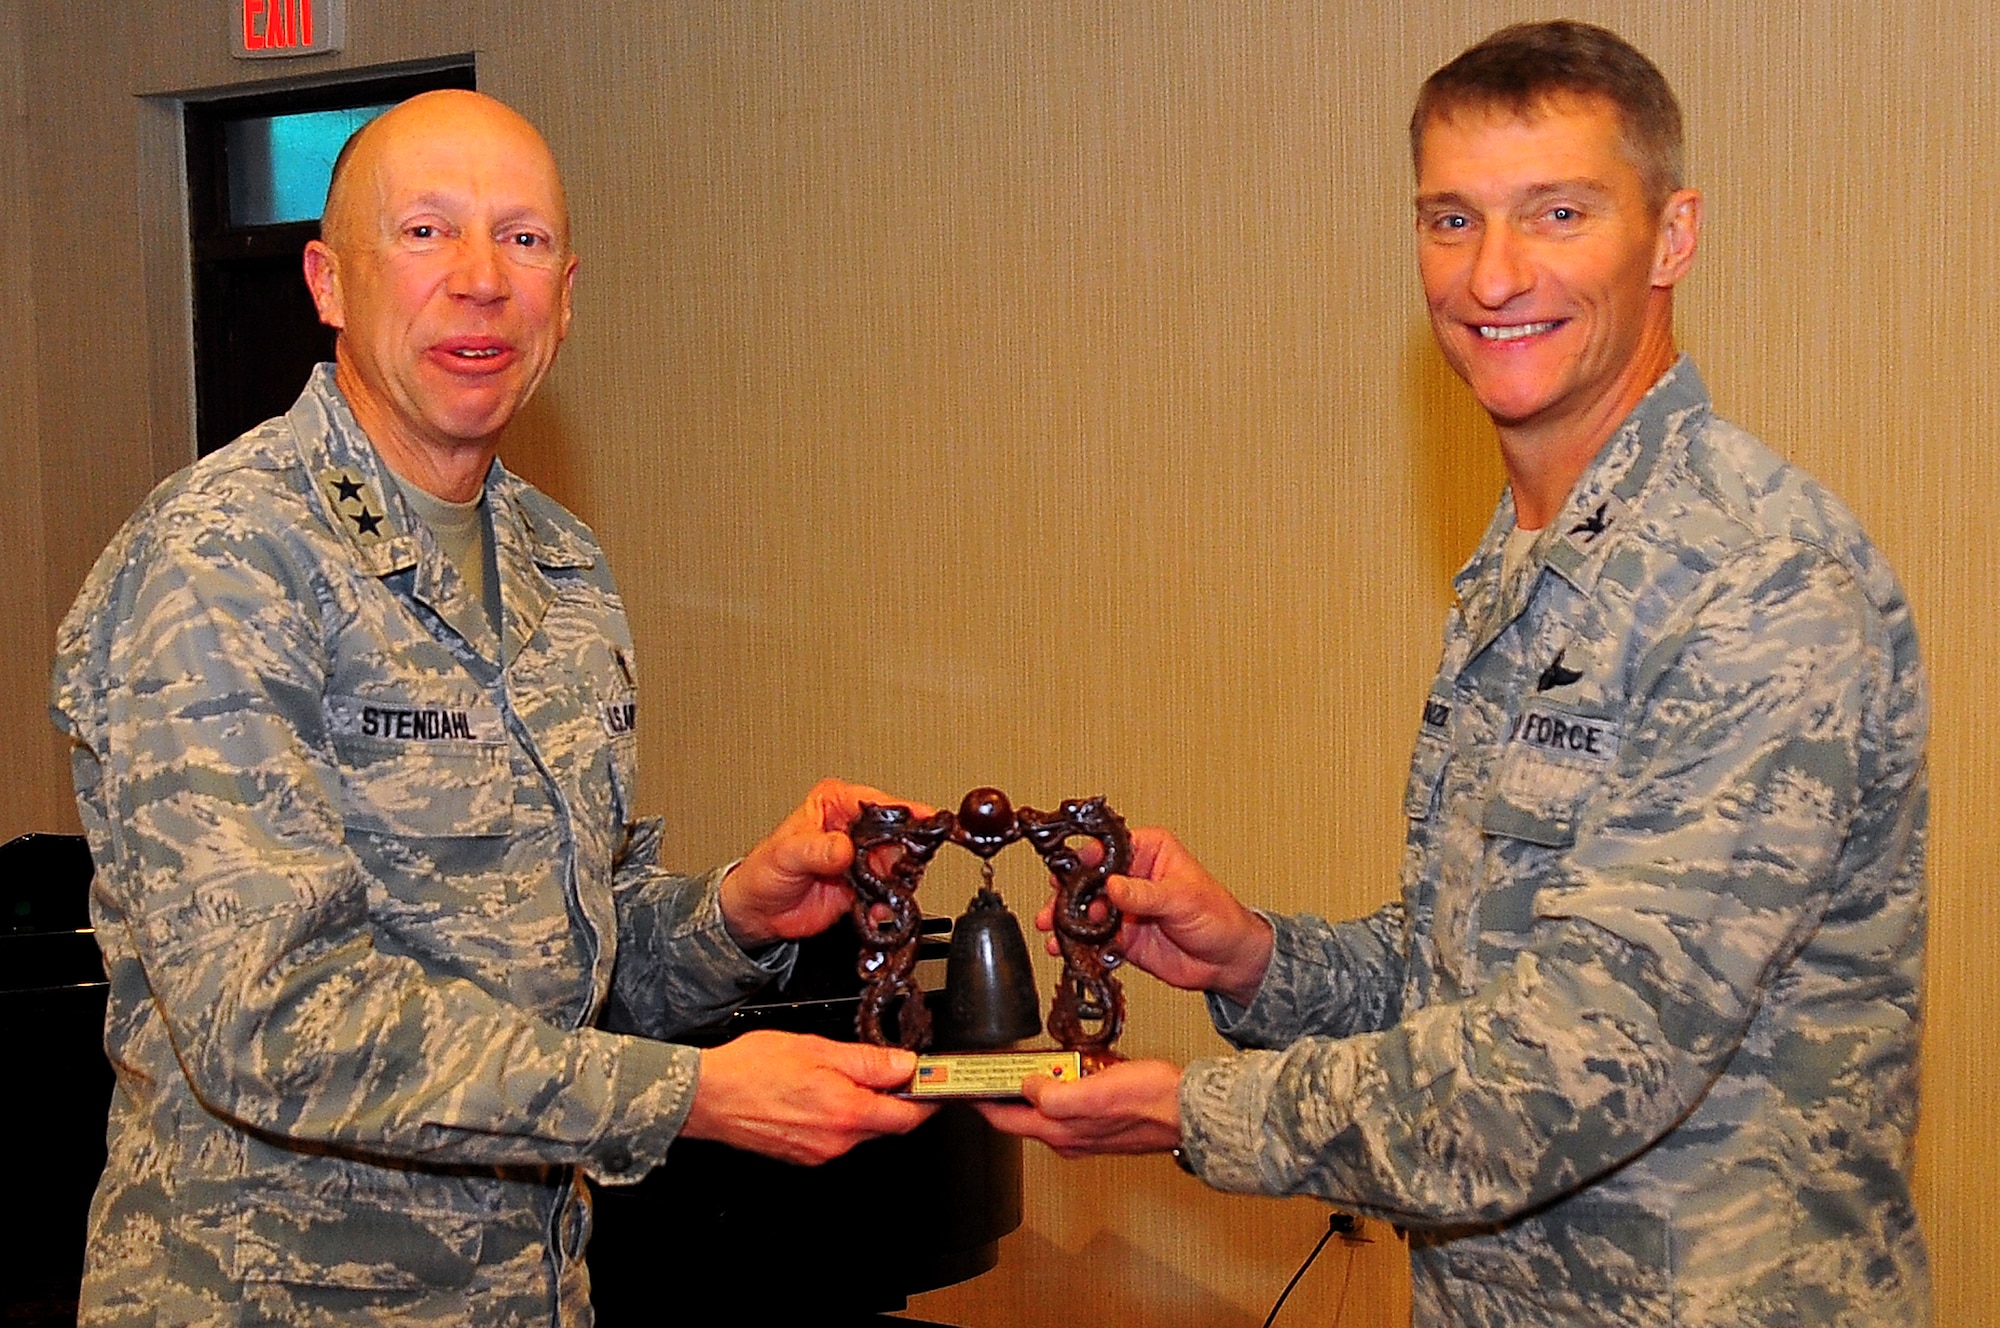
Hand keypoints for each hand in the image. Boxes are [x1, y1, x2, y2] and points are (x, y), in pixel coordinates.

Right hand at [681, 1030, 934, 1164]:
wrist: (707, 1096)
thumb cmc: (754, 1068)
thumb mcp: (819, 1049)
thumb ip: (868, 1060)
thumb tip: (906, 1065)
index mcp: (848, 1113)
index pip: (909, 1116)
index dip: (927, 1097)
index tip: (933, 1082)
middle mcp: (838, 1141)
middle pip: (887, 1124)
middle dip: (893, 1098)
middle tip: (886, 1067)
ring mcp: (819, 1153)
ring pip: (861, 1130)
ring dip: (863, 1105)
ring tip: (839, 1075)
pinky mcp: (802, 1156)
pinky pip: (836, 1137)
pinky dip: (839, 1116)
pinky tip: (818, 1093)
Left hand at [719, 778, 932, 947]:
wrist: (759, 911)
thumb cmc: (763, 872)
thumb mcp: (785, 855)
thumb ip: (814, 849)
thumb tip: (842, 847)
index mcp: (835, 804)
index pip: (877, 802)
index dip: (903, 811)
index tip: (923, 820)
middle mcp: (854, 828)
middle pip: (897, 833)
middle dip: (906, 851)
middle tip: (904, 867)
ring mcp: (863, 857)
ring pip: (899, 863)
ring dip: (899, 880)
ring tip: (886, 893)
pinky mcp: (866, 885)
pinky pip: (889, 892)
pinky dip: (889, 903)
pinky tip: (878, 910)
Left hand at [976, 1059, 1184, 1157]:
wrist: (1190, 1110)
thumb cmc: (1151, 1101)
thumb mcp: (1096, 1092)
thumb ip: (1056, 1095)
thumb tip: (1028, 1087)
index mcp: (1060, 1131)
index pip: (1005, 1120)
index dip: (979, 1102)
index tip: (960, 1087)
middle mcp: (1068, 1136)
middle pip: (1020, 1116)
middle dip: (1000, 1093)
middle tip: (984, 1068)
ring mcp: (1084, 1130)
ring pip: (1042, 1109)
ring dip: (1028, 1088)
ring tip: (1016, 1065)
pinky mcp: (1099, 1120)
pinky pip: (1065, 1103)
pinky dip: (1056, 1086)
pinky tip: (1064, 1069)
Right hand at [1036, 825, 1273, 1006]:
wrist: (1228, 960)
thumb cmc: (1218, 916)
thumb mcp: (1183, 898)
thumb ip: (1145, 894)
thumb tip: (1112, 885)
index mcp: (1149, 851)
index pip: (1108, 847)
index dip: (1086, 859)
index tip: (1069, 873)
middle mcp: (1131, 877)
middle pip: (1089, 879)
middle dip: (1068, 893)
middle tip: (1055, 907)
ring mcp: (1124, 907)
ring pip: (1086, 909)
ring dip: (1068, 920)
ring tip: (1054, 929)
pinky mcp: (1121, 936)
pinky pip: (1093, 938)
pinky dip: (1078, 944)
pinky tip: (1066, 949)